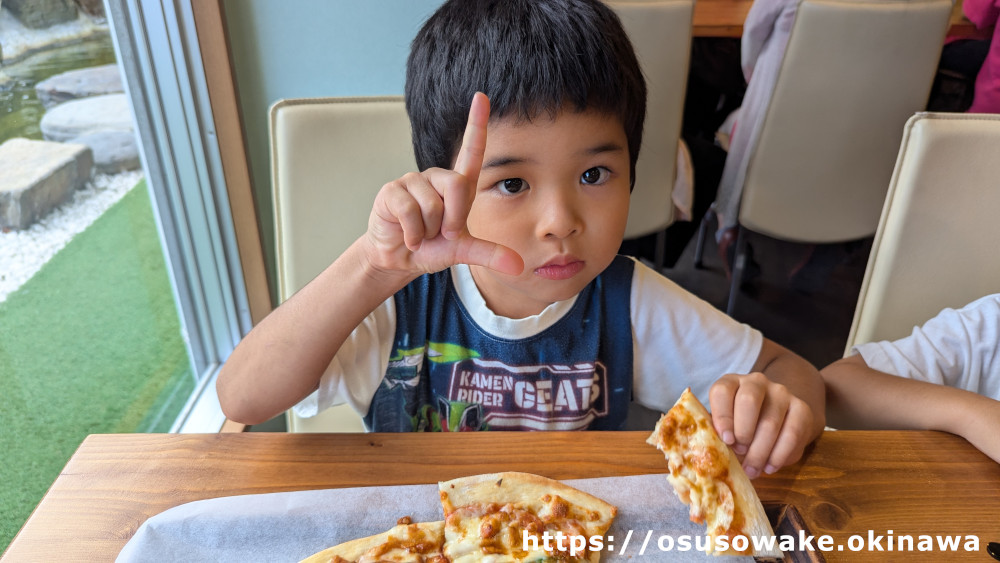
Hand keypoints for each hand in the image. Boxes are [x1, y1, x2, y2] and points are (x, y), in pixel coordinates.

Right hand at [364, 92, 523, 277]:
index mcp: (458, 186)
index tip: (482, 95)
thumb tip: (519, 267)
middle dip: (452, 219)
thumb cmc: (432, 248)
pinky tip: (407, 237)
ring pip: (433, 204)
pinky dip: (413, 234)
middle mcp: (437, 178)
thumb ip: (490, 255)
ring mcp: (412, 182)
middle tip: (440, 234)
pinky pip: (410, 211)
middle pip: (458, 185)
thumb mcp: (463, 252)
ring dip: (429, 231)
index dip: (477, 123)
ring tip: (421, 234)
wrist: (399, 259)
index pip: (471, 149)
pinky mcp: (391, 191)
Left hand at [709, 372, 817, 477]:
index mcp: (732, 382)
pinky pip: (791, 434)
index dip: (722, 416)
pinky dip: (779, 455)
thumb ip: (719, 432)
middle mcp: (756, 382)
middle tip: (740, 453)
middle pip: (748, 400)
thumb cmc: (744, 424)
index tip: (725, 440)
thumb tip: (711, 452)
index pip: (722, 391)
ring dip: (759, 452)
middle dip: (743, 432)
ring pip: (770, 422)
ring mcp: (781, 393)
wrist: (781, 417)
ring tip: (752, 469)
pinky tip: (769, 467)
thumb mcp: (728, 424)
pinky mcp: (801, 408)